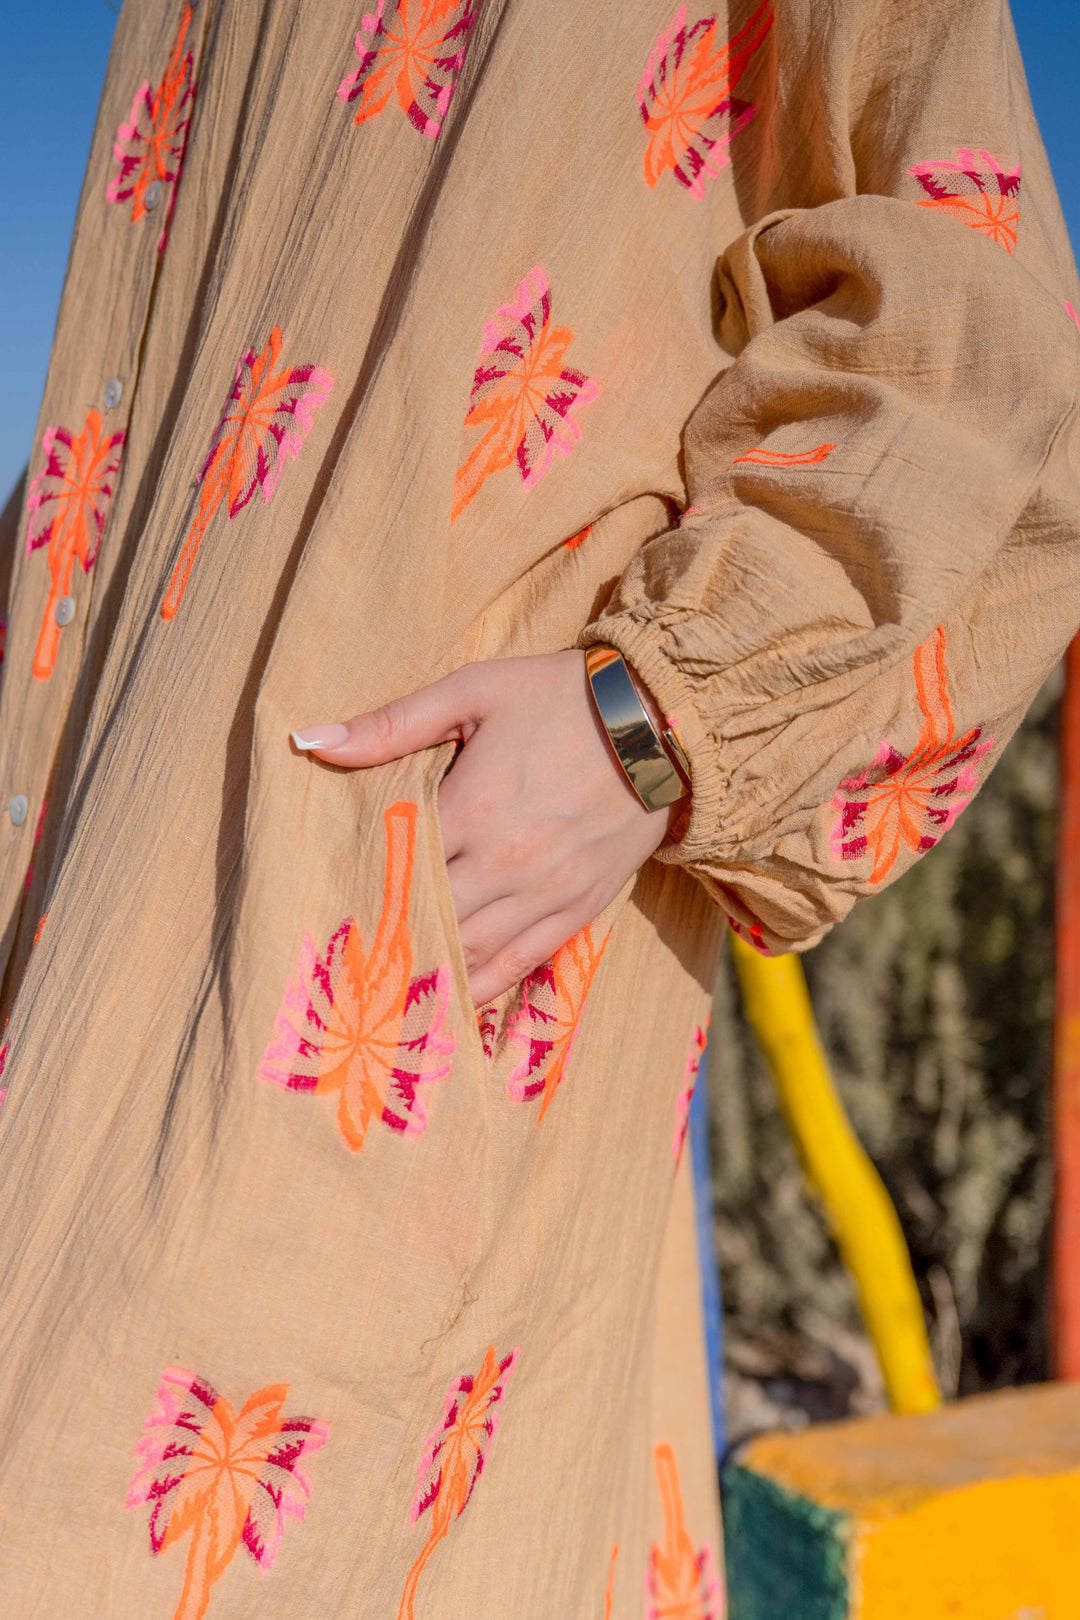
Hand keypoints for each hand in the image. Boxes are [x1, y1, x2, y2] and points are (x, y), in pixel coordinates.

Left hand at [291, 650, 675, 1004]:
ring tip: (382, 1005)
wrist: (662, 720)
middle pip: (426, 921)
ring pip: (470, 954)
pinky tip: (451, 1005)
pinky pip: (521, 963)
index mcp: (470, 809)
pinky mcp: (578, 908)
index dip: (355, 894)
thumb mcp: (473, 691)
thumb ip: (392, 723)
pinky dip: (483, 988)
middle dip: (384, 945)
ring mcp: (544, 892)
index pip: (395, 868)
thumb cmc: (559, 697)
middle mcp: (505, 863)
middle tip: (340, 974)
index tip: (320, 918)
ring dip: (425, 977)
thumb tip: (311, 740)